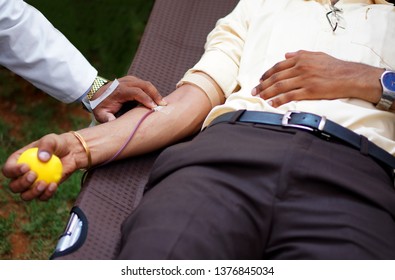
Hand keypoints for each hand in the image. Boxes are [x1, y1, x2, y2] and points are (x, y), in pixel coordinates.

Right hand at [1, 133, 77, 200]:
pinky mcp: (44, 190)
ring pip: (26, 195)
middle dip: (22, 183)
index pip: (8, 170)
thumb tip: (42, 158)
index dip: (13, 170)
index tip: (26, 167)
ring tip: (43, 183)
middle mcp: (22, 176)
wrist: (71, 152)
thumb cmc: (57, 144)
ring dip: (32, 193)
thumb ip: (46, 146)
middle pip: (14, 186)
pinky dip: (47, 194)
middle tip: (34, 175)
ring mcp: (32, 185)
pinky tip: (54, 185)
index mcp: (18, 162)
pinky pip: (42, 197)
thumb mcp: (51, 140)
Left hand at [92, 75, 166, 121]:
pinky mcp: (133, 80)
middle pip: (144, 85)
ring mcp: (130, 80)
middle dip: (155, 94)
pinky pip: (145, 84)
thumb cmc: (100, 105)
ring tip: (162, 103)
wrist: (96, 93)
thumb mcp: (100, 114)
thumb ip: (107, 119)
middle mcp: (125, 83)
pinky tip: (156, 100)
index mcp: (119, 90)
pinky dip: (152, 91)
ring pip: (146, 84)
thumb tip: (114, 124)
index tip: (153, 107)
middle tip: (163, 105)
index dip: (146, 99)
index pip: (136, 92)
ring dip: (155, 93)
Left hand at [251, 50, 382, 106]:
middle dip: (263, 85)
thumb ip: (301, 54)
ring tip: (260, 98)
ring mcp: (304, 80)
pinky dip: (279, 100)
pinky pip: (290, 96)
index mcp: (301, 59)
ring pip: (280, 86)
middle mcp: (301, 68)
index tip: (260, 80)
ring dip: (267, 93)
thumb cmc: (335, 66)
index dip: (267, 74)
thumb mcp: (317, 55)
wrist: (350, 76)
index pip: (278, 66)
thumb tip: (286, 55)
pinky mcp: (309, 91)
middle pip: (276, 77)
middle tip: (254, 91)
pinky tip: (272, 104)